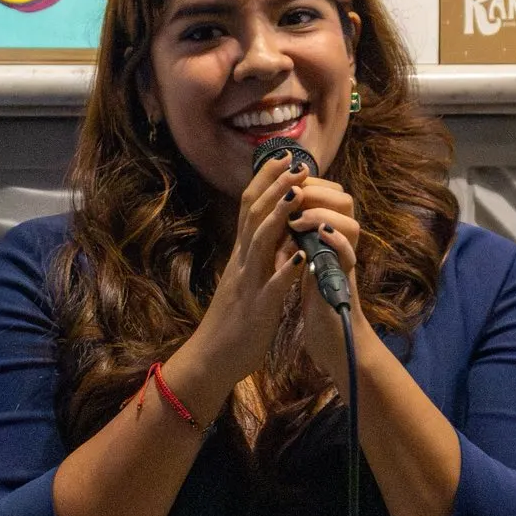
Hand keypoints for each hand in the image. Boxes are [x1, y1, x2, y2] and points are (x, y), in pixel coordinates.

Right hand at [168, 150, 313, 415]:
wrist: (212, 358)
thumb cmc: (233, 321)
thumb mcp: (248, 279)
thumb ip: (262, 255)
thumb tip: (282, 230)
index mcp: (241, 255)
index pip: (250, 207)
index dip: (267, 180)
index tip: (285, 157)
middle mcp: (242, 262)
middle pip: (254, 215)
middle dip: (275, 186)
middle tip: (296, 161)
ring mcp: (249, 284)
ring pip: (261, 242)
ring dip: (279, 216)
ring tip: (297, 193)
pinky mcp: (258, 309)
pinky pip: (273, 287)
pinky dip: (286, 272)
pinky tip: (302, 258)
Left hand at [284, 173, 374, 391]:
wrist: (334, 342)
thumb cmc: (318, 304)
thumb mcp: (304, 264)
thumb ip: (301, 238)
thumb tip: (286, 209)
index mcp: (327, 238)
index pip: (325, 196)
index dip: (307, 183)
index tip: (285, 180)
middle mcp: (340, 245)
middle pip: (343, 201)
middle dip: (317, 191)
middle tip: (295, 192)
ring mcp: (345, 263)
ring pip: (350, 223)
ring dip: (324, 215)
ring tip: (300, 218)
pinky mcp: (345, 284)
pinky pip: (348, 256)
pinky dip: (336, 243)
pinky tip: (319, 236)